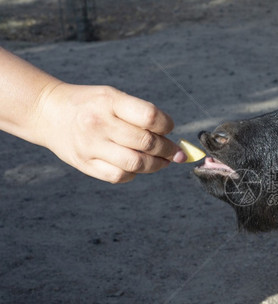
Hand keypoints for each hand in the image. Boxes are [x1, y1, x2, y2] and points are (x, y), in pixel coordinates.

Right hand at [33, 83, 186, 182]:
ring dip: (156, 165)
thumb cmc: (90, 105)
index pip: (150, 116)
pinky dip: (134, 174)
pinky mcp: (84, 164)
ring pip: (136, 163)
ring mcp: (90, 146)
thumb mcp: (112, 97)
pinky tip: (137, 167)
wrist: (47, 112)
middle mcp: (99, 123)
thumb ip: (140, 114)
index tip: (169, 129)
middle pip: (146, 143)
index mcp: (109, 101)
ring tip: (163, 162)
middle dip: (168, 150)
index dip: (166, 125)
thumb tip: (172, 138)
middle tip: (175, 153)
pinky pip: (118, 176)